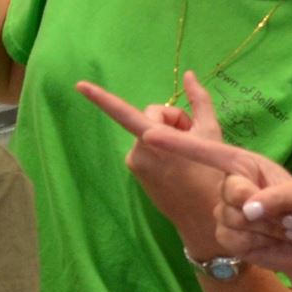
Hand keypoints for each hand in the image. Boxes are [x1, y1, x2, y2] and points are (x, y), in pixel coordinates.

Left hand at [76, 70, 229, 255]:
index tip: (79, 85)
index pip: (123, 112)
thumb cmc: (212, 172)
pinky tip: (178, 162)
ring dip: (167, 134)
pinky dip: (161, 148)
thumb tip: (190, 74)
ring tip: (188, 152)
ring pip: (149, 133)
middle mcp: (138, 151)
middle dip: (172, 120)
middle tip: (193, 135)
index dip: (100, 98)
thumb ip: (199, 99)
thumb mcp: (211, 131)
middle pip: (151, 117)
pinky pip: (148, 149)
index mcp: (153, 139)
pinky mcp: (137, 175)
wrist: (205, 217)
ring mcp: (135, 165)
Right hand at [124, 118, 291, 280]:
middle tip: (282, 216)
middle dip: (254, 205)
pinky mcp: (226, 234)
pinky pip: (227, 238)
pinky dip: (251, 244)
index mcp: (245, 164)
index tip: (149, 135)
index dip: (177, 142)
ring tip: (277, 229)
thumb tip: (248, 209)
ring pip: (226, 218)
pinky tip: (267, 242)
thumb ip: (277, 197)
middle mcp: (232, 183)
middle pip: (226, 192)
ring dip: (257, 229)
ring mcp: (226, 210)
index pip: (208, 151)